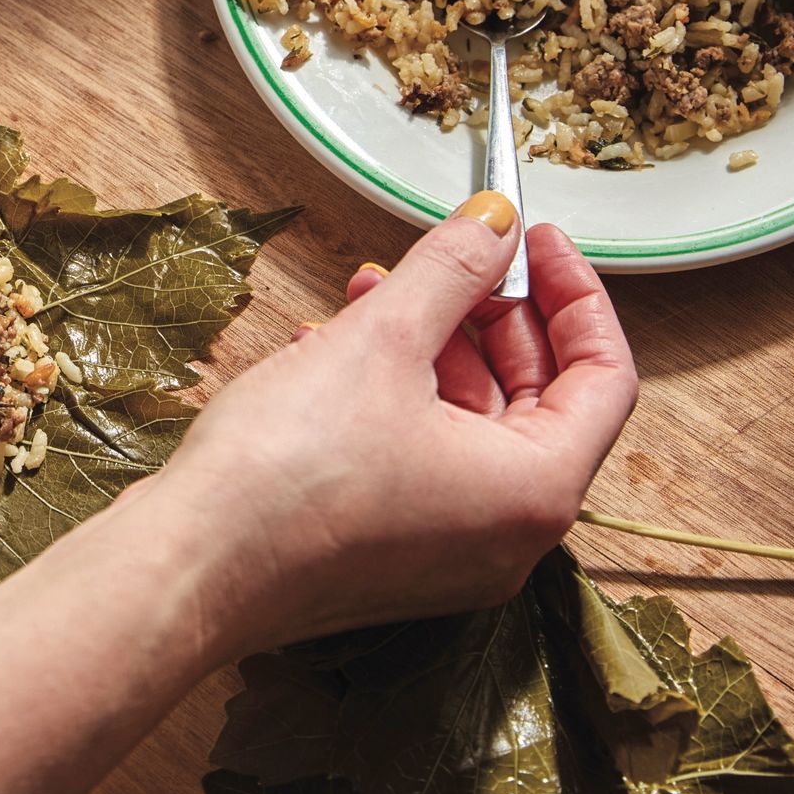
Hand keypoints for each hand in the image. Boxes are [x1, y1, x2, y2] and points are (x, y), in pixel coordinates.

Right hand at [163, 200, 636, 660]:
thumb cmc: (289, 472)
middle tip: (454, 255)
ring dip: (431, 347)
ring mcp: (450, 555)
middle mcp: (508, 536)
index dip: (575, 294)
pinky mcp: (392, 557)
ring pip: (471, 426)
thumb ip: (453, 270)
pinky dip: (397, 396)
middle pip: (539, 400)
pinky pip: (424, 460)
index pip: (605, 377)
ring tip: (371, 289)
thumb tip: (494, 225)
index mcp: (536, 491)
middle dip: (490, 315)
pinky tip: (331, 348)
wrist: (188, 568)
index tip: (534, 239)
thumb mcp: (384, 339)